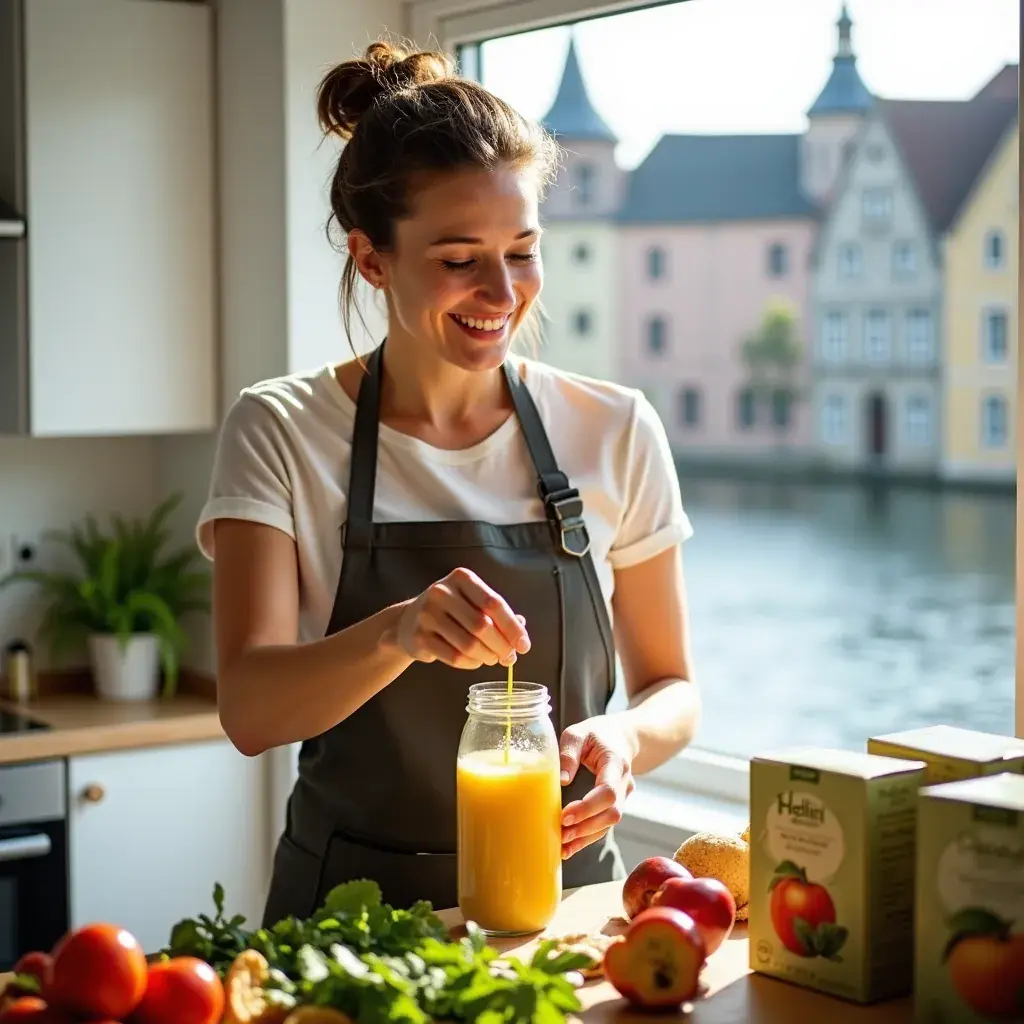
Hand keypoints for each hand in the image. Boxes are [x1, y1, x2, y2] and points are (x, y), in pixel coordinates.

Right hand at [394, 567, 530, 669]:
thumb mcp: (473, 602)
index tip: (524, 646)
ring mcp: (427, 614)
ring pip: (469, 644)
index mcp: (461, 578)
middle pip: (482, 625)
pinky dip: (471, 664)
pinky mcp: (420, 637)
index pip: (493, 603)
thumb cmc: (451, 611)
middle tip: (509, 658)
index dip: (512, 627)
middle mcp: (442, 592)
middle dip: (502, 646)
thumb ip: (497, 613)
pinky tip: (476, 662)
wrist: (408, 621)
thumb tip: (521, 629)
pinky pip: (454, 657)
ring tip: (492, 659)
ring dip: (487, 657)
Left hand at [558, 716, 637, 859]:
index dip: (588, 807)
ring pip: (609, 824)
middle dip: (586, 827)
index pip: (608, 791)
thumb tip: (561, 780)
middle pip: (612, 813)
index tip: (565, 815)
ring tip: (561, 846)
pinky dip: (587, 838)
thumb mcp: (579, 733)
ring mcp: (623, 795)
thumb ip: (569, 753)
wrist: (622, 737)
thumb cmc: (597, 733)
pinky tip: (569, 848)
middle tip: (560, 833)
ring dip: (586, 837)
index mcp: (615, 762)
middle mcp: (623, 782)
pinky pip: (604, 825)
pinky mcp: (615, 805)